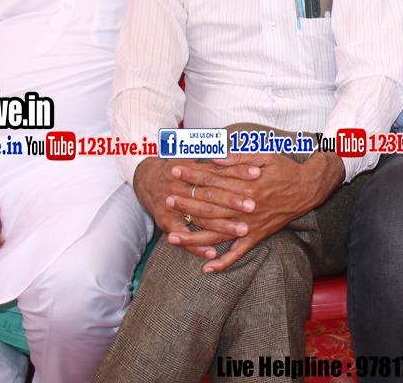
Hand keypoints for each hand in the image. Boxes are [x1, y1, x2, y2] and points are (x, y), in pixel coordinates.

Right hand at [132, 157, 247, 259]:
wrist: (145, 179)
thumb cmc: (175, 166)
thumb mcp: (189, 153)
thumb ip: (209, 153)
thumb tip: (230, 149)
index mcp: (191, 171)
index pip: (219, 171)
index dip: (238, 171)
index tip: (258, 173)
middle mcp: (182, 189)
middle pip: (212, 196)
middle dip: (233, 202)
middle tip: (254, 205)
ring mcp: (175, 209)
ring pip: (202, 219)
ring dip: (223, 227)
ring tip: (243, 230)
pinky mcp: (168, 224)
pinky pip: (185, 237)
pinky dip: (197, 247)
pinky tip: (213, 253)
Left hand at [169, 152, 344, 272]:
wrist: (308, 189)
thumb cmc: (286, 169)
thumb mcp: (265, 155)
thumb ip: (238, 157)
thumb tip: (214, 158)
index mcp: (247, 185)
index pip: (213, 180)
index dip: (193, 175)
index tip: (175, 171)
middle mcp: (246, 208)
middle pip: (210, 207)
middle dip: (186, 203)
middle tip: (167, 200)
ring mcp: (251, 225)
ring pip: (217, 234)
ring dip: (193, 237)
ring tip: (171, 237)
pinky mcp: (258, 236)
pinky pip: (239, 252)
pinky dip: (224, 263)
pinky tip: (207, 269)